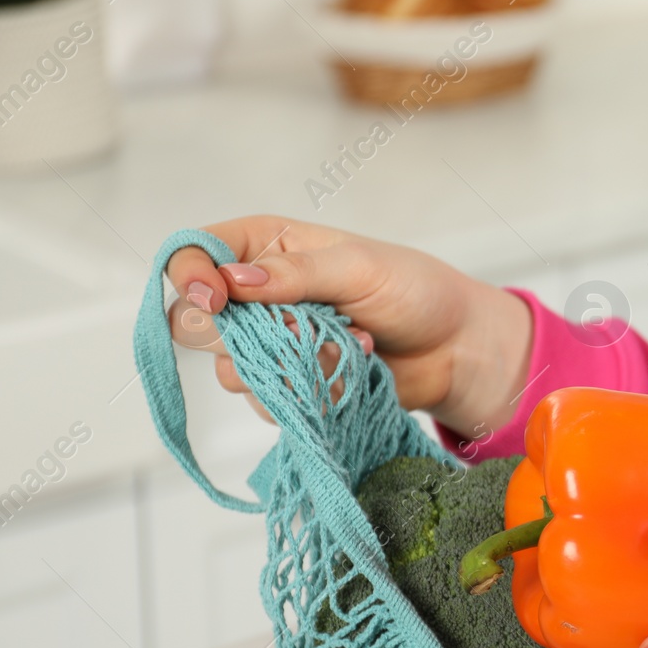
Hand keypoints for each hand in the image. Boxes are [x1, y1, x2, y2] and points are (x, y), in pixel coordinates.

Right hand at [164, 216, 531, 435]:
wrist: (456, 349)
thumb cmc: (415, 292)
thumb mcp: (360, 268)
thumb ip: (296, 274)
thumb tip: (233, 282)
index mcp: (265, 246)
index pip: (193, 255)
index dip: (191, 278)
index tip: (215, 301)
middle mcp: (257, 295)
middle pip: (198, 323)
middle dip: (250, 335)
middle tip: (304, 328)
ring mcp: (274, 345)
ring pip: (235, 371)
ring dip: (295, 365)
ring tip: (351, 344)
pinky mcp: (293, 385)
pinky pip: (272, 401)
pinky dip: (315, 391)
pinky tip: (355, 370)